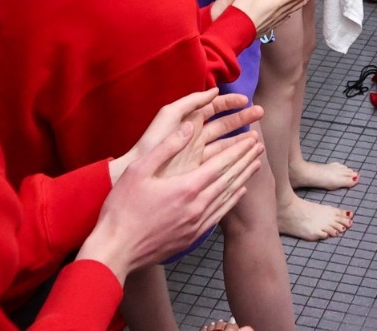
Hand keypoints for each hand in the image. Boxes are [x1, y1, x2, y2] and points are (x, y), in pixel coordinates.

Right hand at [77, 99, 265, 277]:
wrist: (116, 251)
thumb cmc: (122, 209)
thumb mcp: (139, 170)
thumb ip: (167, 147)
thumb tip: (189, 125)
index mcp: (187, 187)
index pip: (221, 163)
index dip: (239, 149)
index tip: (253, 138)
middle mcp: (198, 206)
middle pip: (230, 178)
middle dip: (246, 160)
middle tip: (260, 146)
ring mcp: (197, 224)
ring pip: (228, 196)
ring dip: (244, 178)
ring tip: (256, 164)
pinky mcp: (192, 237)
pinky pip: (219, 214)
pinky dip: (232, 199)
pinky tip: (238, 192)